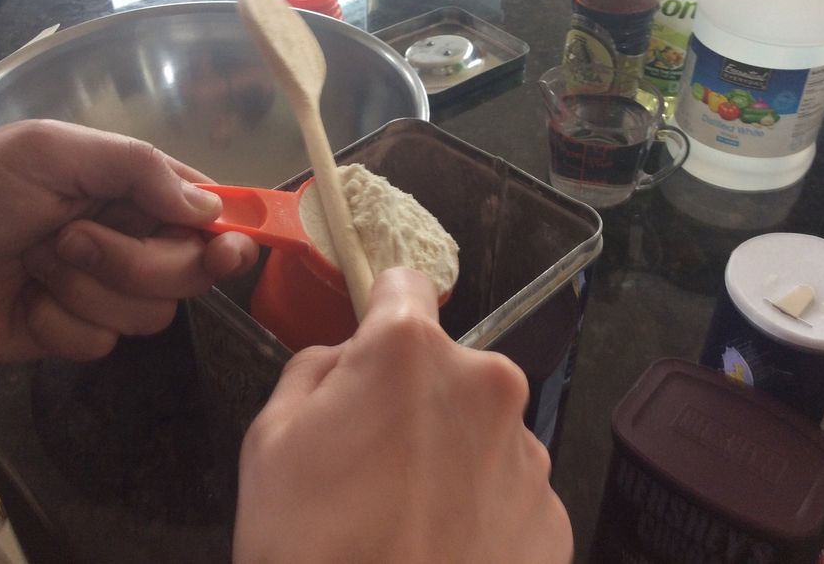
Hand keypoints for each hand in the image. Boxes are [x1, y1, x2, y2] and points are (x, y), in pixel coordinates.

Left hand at [0, 120, 257, 360]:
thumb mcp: (51, 152)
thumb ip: (137, 168)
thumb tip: (210, 209)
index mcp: (135, 188)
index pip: (210, 210)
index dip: (227, 232)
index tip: (225, 249)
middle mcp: (134, 237)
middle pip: (190, 272)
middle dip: (129, 261)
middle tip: (68, 237)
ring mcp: (107, 289)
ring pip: (151, 313)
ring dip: (85, 290)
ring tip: (34, 261)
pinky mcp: (77, 332)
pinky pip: (103, 343)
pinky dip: (59, 323)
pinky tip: (25, 301)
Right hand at [234, 267, 572, 562]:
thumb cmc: (306, 544)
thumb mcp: (270, 439)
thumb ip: (315, 370)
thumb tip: (349, 359)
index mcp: (411, 352)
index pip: (406, 285)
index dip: (382, 309)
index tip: (373, 343)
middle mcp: (486, 385)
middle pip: (448, 367)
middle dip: (417, 397)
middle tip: (376, 461)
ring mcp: (528, 453)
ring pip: (482, 429)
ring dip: (453, 454)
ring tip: (411, 518)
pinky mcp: (553, 517)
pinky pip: (510, 489)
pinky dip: (483, 508)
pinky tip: (445, 549)